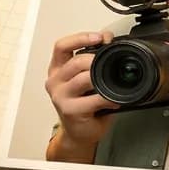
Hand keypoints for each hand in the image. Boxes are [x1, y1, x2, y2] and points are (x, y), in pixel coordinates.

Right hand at [45, 31, 119, 154]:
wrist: (79, 133)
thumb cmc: (84, 105)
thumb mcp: (86, 78)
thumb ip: (92, 60)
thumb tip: (109, 40)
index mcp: (57, 69)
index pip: (62, 46)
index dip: (80, 38)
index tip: (99, 36)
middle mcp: (55, 81)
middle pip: (75, 61)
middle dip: (96, 59)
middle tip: (110, 62)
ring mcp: (60, 96)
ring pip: (83, 78)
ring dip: (102, 79)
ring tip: (112, 83)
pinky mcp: (70, 110)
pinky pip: (93, 99)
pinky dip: (107, 98)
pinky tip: (113, 99)